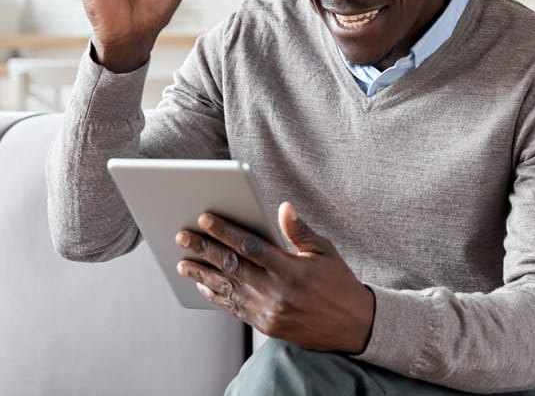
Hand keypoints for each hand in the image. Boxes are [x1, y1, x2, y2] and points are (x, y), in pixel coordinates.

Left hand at [175, 202, 374, 354]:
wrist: (352, 325)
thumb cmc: (339, 282)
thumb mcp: (325, 252)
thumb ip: (300, 232)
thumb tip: (283, 207)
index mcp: (291, 269)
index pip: (250, 246)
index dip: (225, 231)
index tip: (205, 218)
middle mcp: (276, 291)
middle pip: (232, 266)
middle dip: (204, 249)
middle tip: (182, 236)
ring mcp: (268, 311)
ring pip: (227, 289)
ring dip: (202, 274)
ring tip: (183, 263)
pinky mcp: (265, 325)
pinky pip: (234, 309)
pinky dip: (216, 296)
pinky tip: (203, 285)